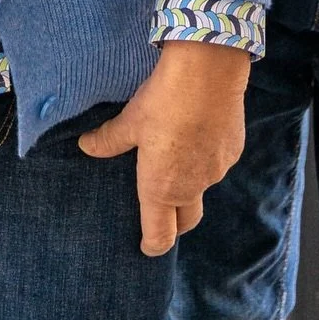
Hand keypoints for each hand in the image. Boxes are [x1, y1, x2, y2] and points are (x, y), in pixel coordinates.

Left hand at [78, 40, 248, 255]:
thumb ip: (109, 140)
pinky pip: (217, 165)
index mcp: (161, 188)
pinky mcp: (233, 152)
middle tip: (162, 211)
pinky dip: (206, 158)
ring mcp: (216, 172)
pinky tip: (198, 133)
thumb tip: (85, 145)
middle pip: (186, 220)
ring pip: (202, 188)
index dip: (152, 244)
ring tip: (178, 156)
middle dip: (175, 222)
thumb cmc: (162, 101)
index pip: (160, 236)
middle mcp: (191, 187)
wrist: (207, 73)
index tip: (146, 246)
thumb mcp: (130, 120)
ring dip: (191, 183)